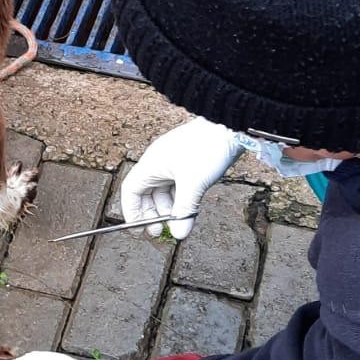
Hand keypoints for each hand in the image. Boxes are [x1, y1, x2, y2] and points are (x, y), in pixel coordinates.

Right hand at [121, 117, 243, 239]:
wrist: (229, 125)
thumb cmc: (207, 146)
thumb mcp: (193, 183)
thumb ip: (185, 210)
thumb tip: (179, 234)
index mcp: (151, 165)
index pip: (131, 192)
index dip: (132, 212)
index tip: (140, 229)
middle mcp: (158, 164)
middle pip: (147, 194)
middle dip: (153, 214)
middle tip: (162, 231)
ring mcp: (173, 164)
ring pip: (165, 192)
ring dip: (170, 209)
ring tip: (180, 223)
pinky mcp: (188, 165)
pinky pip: (178, 187)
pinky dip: (181, 200)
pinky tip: (190, 210)